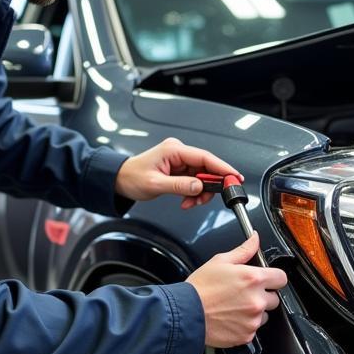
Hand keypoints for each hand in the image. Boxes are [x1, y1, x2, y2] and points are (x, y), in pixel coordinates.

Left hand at [115, 137, 242, 209]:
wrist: (119, 179)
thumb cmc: (132, 177)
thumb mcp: (155, 184)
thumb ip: (179, 186)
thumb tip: (198, 187)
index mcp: (174, 150)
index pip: (205, 157)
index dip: (222, 167)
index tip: (234, 177)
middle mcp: (178, 153)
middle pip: (206, 167)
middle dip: (209, 186)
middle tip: (206, 199)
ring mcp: (179, 161)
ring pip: (202, 176)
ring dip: (200, 192)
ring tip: (190, 203)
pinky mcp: (179, 169)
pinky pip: (194, 181)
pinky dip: (194, 192)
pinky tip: (187, 200)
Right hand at [186, 233, 286, 347]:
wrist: (186, 313)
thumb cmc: (200, 288)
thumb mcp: (220, 261)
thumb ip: (243, 250)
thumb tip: (255, 239)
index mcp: (253, 279)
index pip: (281, 278)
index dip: (274, 278)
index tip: (267, 280)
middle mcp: (257, 300)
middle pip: (274, 298)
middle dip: (262, 295)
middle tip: (243, 294)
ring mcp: (253, 319)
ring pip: (264, 315)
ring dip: (254, 312)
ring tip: (234, 307)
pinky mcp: (247, 335)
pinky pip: (253, 329)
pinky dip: (245, 325)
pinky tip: (230, 318)